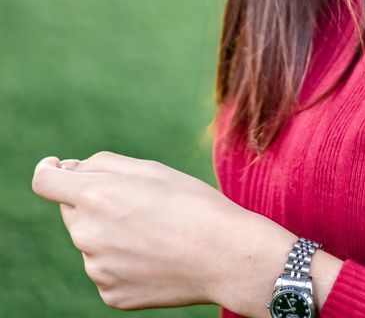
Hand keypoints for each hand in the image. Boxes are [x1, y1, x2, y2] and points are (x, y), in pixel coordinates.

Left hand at [31, 150, 254, 310]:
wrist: (224, 256)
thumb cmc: (193, 203)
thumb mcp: (151, 169)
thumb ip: (104, 164)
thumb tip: (71, 169)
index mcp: (95, 197)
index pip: (45, 181)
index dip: (49, 170)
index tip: (58, 167)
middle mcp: (87, 235)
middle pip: (73, 210)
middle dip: (94, 201)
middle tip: (139, 202)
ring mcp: (97, 270)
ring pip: (91, 241)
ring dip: (111, 232)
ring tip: (156, 232)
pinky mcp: (111, 294)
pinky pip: (107, 270)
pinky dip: (123, 261)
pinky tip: (155, 257)